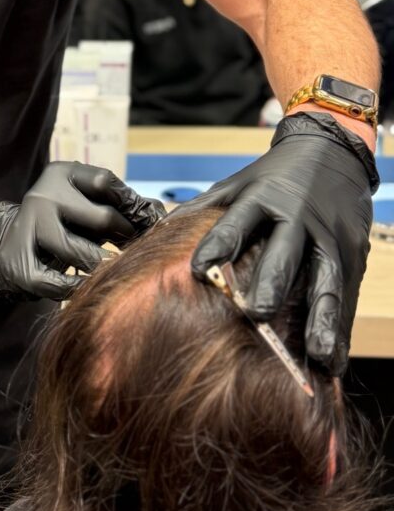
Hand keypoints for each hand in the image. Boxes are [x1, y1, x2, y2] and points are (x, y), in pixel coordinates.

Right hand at [0, 161, 165, 301]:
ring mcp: (29, 227)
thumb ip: (119, 205)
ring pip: (79, 251)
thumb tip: (159, 212)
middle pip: (100, 218)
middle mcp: (43, 195)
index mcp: (60, 173)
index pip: (105, 182)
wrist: (4, 243)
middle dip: (124, 237)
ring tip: (114, 269)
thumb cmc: (61, 221)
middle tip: (134, 250)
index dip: (130, 202)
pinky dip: (76, 288)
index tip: (146, 221)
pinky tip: (86, 287)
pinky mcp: (20, 263)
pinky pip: (57, 283)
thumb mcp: (85, 204)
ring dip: (102, 265)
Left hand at [182, 113, 375, 374]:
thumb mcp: (236, 183)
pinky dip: (341, 329)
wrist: (332, 150)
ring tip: (316, 354)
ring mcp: (330, 237)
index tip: (198, 270)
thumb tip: (154, 233)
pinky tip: (333, 360)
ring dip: (322, 318)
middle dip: (272, 284)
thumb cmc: (274, 175)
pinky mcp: (355, 254)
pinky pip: (347, 296)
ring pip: (327, 280)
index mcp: (262, 198)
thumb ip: (201, 210)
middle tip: (257, 314)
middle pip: (284, 254)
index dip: (218, 245)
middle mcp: (298, 218)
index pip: (236, 223)